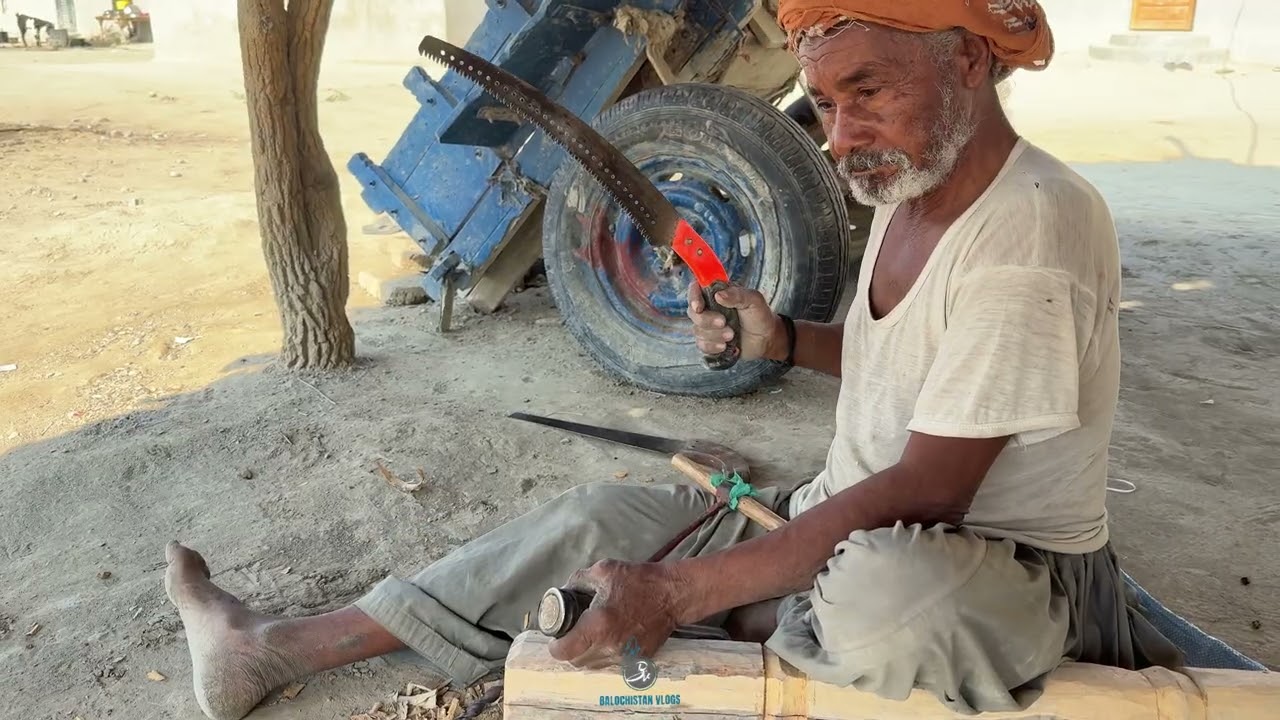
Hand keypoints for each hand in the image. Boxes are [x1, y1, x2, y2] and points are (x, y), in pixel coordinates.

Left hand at [547, 559, 686, 668]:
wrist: (673, 594)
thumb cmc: (639, 580)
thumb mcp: (603, 571)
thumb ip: (577, 582)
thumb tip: (562, 593)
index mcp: (598, 625)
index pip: (564, 652)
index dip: (555, 645)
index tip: (557, 636)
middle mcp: (611, 647)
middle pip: (576, 661)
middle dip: (570, 649)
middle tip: (572, 633)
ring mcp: (626, 658)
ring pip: (594, 665)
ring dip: (587, 653)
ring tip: (591, 634)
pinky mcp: (638, 661)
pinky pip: (612, 664)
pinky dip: (606, 654)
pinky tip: (610, 637)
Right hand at [686, 281, 782, 361]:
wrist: (766, 338)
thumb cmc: (760, 315)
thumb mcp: (753, 300)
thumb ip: (737, 295)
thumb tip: (718, 295)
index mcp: (717, 293)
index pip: (696, 290)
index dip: (693, 297)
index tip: (699, 307)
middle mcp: (709, 309)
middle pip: (693, 313)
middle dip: (707, 320)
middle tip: (724, 323)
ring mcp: (708, 326)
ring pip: (697, 331)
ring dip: (715, 335)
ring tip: (732, 335)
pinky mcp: (710, 342)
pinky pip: (702, 345)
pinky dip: (713, 347)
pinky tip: (725, 346)